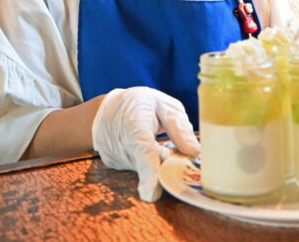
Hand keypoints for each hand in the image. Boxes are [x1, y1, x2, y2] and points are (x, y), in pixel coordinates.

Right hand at [91, 87, 199, 201]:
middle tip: (172, 151)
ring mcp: (116, 158)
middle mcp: (122, 144)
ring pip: (145, 169)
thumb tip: (195, 152)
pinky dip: (146, 163)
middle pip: (149, 165)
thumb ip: (179, 127)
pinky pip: (138, 169)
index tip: (152, 195)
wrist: (103, 107)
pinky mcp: (114, 165)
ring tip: (154, 139)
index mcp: (135, 123)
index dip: (149, 172)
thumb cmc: (137, 103)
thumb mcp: (162, 105)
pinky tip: (144, 147)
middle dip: (166, 165)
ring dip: (157, 161)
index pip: (143, 150)